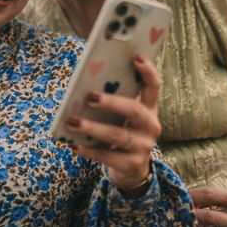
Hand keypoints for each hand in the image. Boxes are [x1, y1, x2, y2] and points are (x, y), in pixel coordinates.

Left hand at [65, 55, 160, 188]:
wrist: (131, 169)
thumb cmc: (122, 132)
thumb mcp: (123, 117)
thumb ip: (115, 101)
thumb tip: (84, 86)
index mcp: (150, 108)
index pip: (154, 86)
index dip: (147, 71)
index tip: (134, 57)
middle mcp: (151, 126)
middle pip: (134, 110)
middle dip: (111, 102)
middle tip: (89, 96)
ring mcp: (143, 147)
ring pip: (117, 135)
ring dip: (92, 128)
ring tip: (72, 121)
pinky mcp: (132, 165)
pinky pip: (107, 156)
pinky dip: (89, 150)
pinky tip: (73, 145)